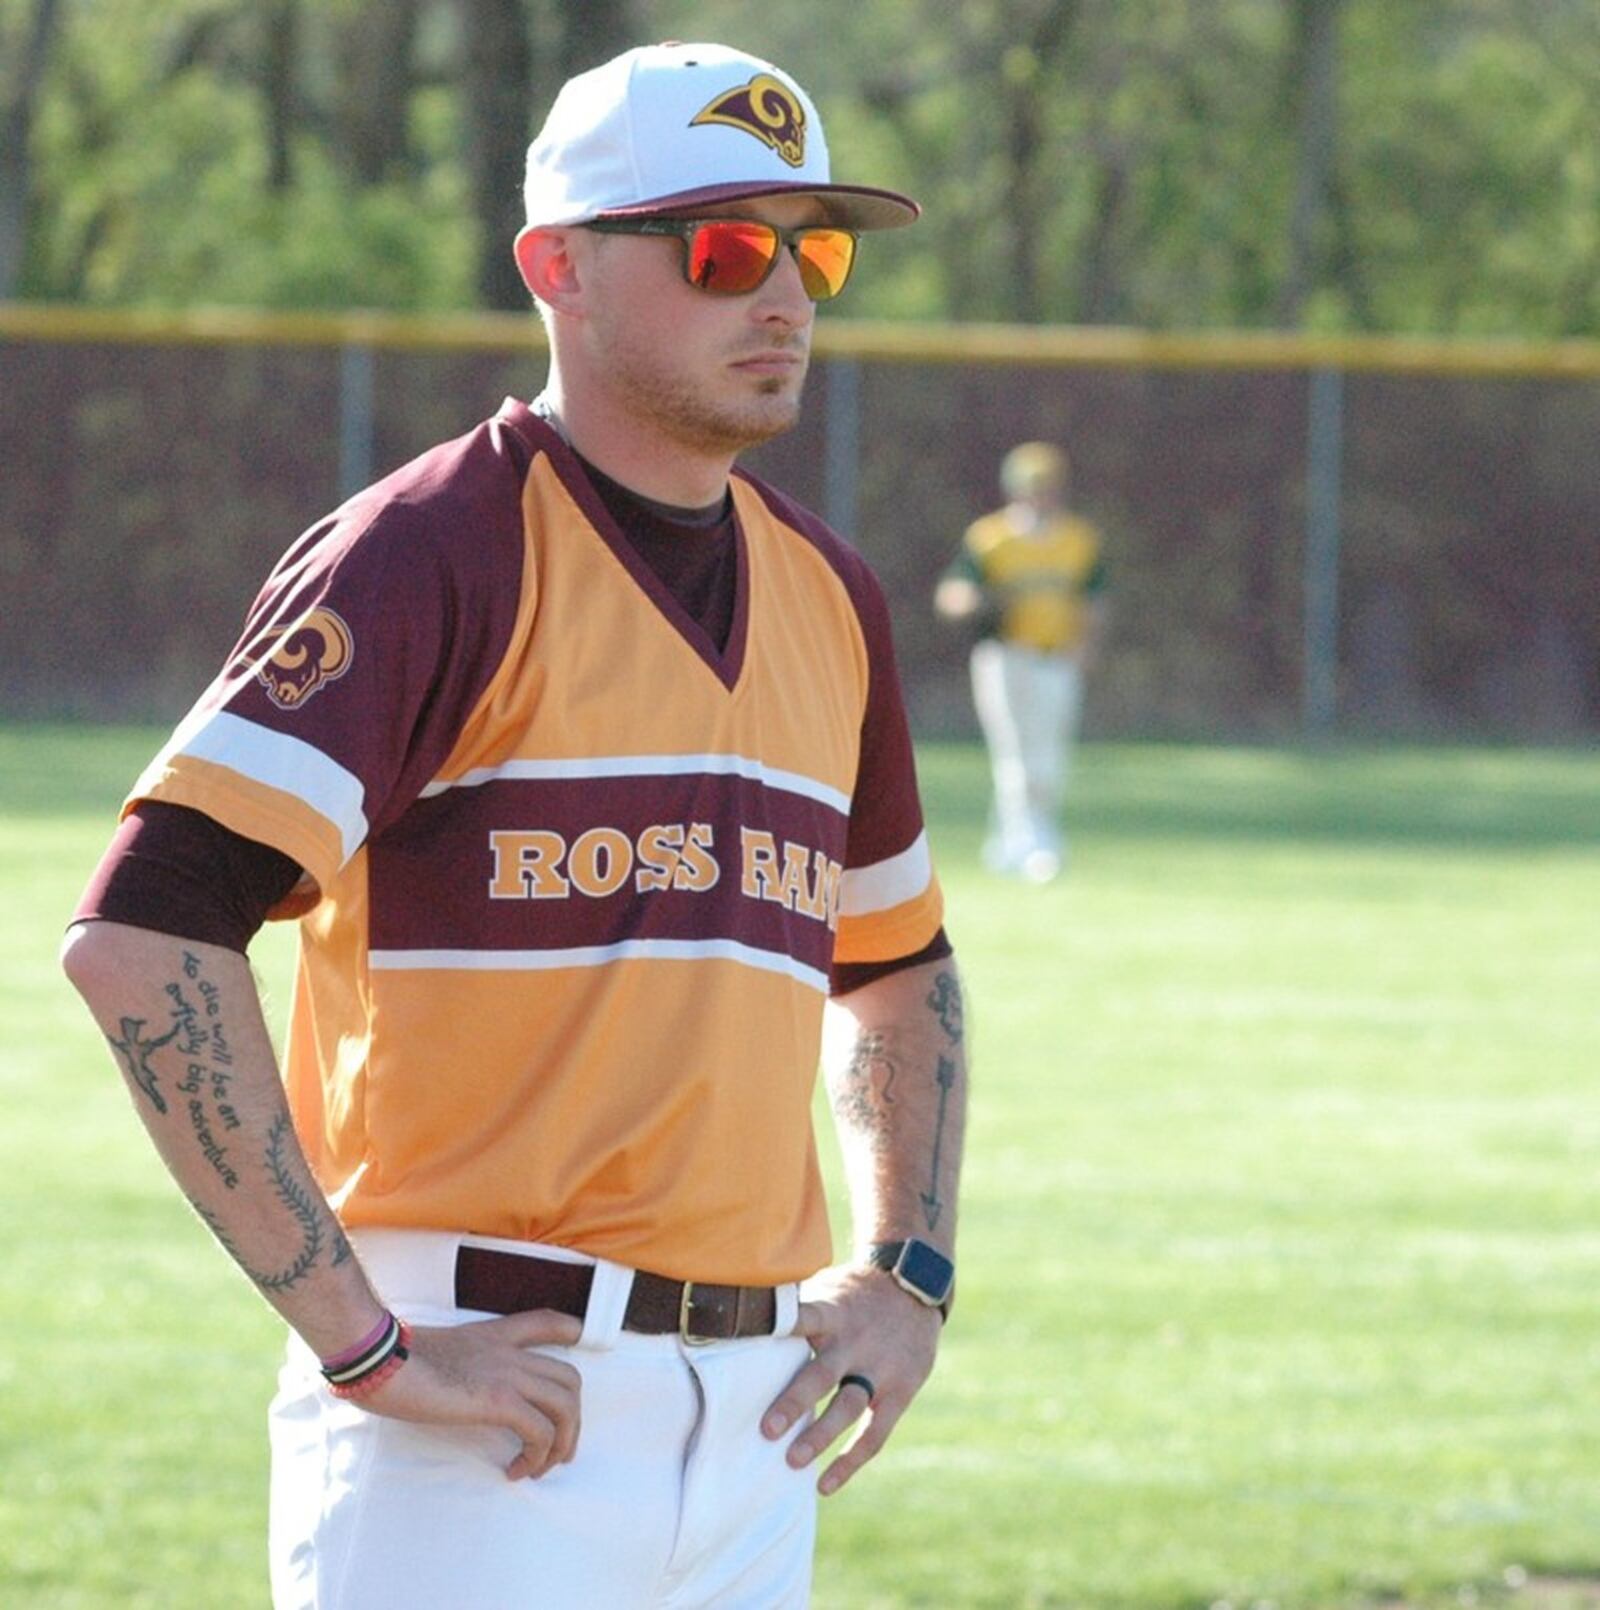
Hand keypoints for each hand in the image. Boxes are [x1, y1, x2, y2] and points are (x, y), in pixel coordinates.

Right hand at [364, 1308, 583, 1480]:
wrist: (379, 1361)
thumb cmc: (393, 1360)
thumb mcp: (435, 1349)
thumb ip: (457, 1362)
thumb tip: (451, 1385)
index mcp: (494, 1334)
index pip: (548, 1320)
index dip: (573, 1333)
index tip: (579, 1353)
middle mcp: (509, 1351)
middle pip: (570, 1378)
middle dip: (573, 1420)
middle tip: (556, 1451)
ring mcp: (507, 1373)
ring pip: (566, 1406)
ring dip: (562, 1444)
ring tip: (540, 1469)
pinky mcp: (497, 1400)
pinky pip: (540, 1432)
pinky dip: (536, 1458)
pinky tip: (515, 1472)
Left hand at [760, 1263, 941, 1494]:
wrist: (914, 1285)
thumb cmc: (853, 1293)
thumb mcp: (826, 1286)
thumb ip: (793, 1303)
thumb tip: (738, 1308)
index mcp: (831, 1312)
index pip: (803, 1318)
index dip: (781, 1329)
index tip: (752, 1342)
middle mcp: (854, 1342)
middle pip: (823, 1374)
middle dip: (796, 1401)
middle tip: (767, 1429)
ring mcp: (880, 1368)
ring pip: (849, 1406)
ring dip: (821, 1435)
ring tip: (793, 1461)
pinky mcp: (900, 1391)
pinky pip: (875, 1434)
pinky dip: (850, 1461)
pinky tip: (825, 1484)